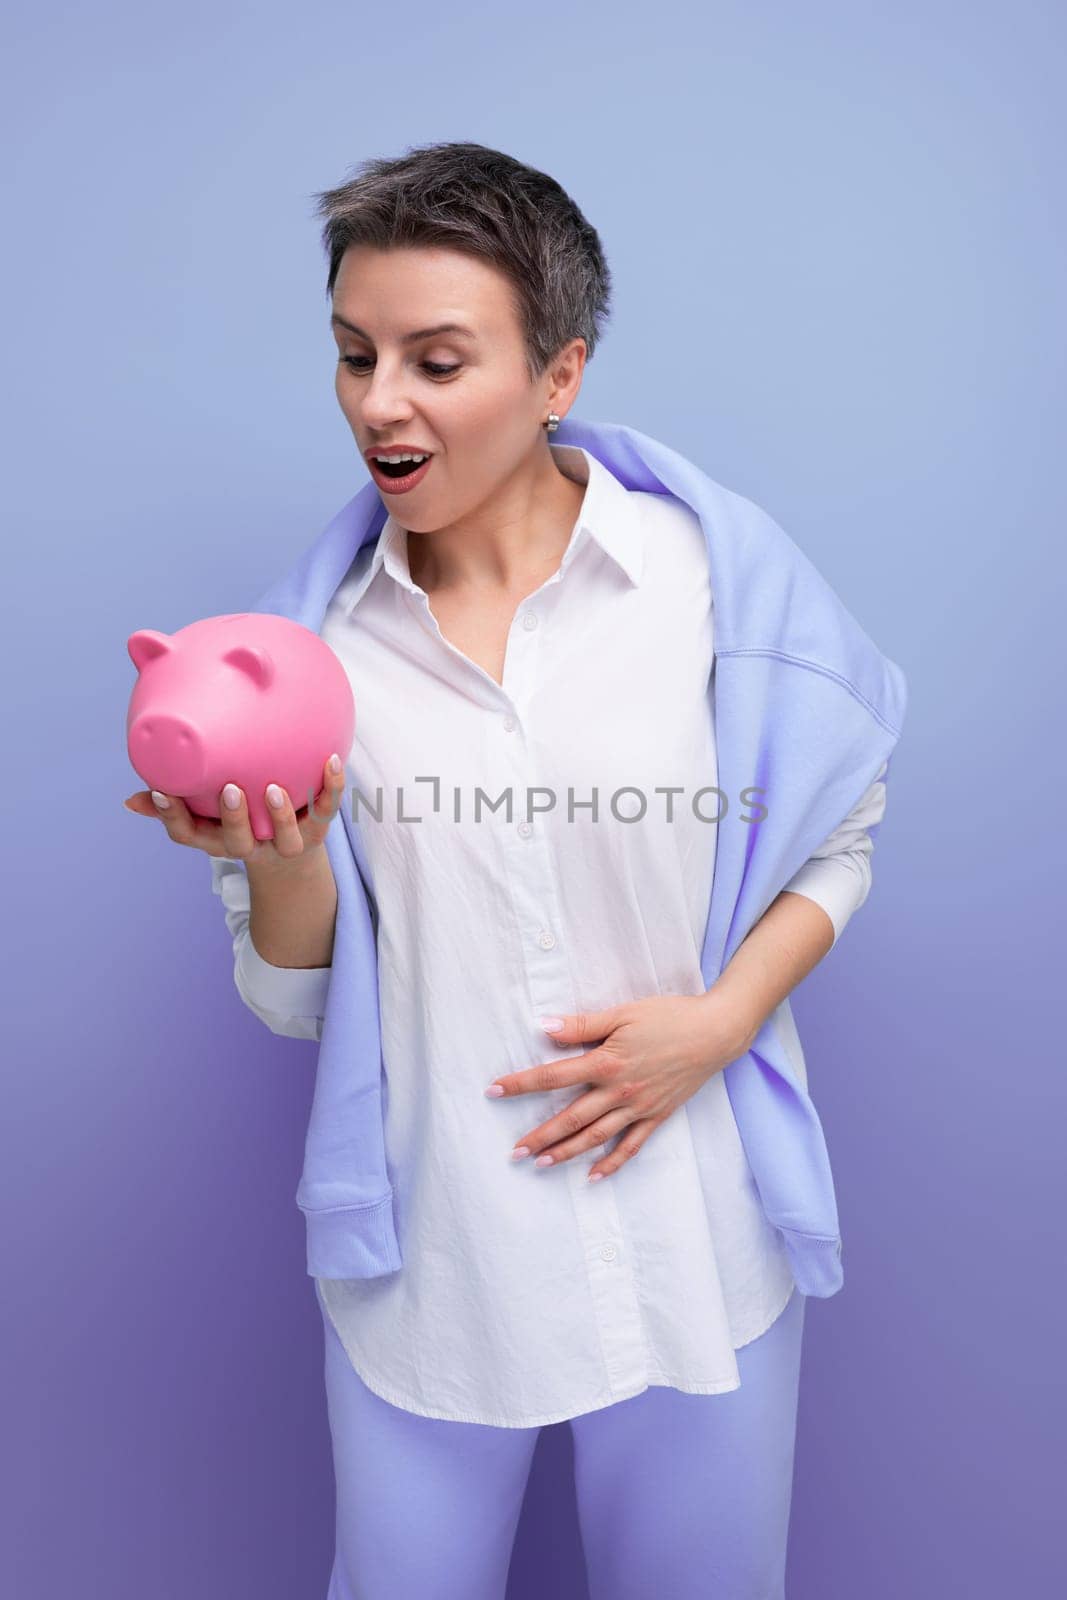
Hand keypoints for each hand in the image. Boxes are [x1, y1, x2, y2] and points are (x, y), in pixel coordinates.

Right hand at [122, 754, 345, 867]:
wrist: (290, 858)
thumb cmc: (238, 824)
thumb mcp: (204, 818)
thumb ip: (172, 805)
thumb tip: (130, 800)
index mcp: (217, 839)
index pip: (188, 835)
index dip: (174, 817)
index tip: (164, 791)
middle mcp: (250, 845)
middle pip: (238, 841)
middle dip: (233, 818)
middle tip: (230, 790)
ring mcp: (286, 842)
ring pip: (286, 837)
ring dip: (280, 814)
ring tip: (275, 788)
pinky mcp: (317, 831)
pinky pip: (326, 810)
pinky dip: (331, 787)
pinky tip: (332, 760)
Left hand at [485, 993, 757, 1181]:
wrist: (715, 1032)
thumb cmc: (669, 1016)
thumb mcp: (623, 1013)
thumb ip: (583, 1024)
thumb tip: (545, 1027)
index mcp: (606, 1063)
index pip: (553, 1076)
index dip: (521, 1084)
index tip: (494, 1091)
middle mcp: (620, 1091)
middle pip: (571, 1117)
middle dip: (540, 1135)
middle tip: (514, 1151)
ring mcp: (639, 1107)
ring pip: (596, 1136)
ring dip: (567, 1152)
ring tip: (541, 1164)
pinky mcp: (657, 1115)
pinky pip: (631, 1145)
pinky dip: (612, 1163)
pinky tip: (594, 1176)